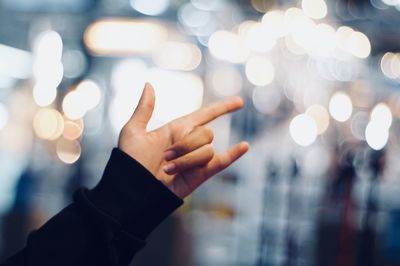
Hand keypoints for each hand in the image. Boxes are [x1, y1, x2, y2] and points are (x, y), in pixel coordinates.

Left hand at [118, 83, 248, 197]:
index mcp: (177, 130)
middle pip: (206, 133)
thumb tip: (148, 84)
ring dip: (187, 160)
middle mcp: (189, 143)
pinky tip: (244, 146)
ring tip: (168, 170)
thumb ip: (144, 109)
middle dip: (186, 144)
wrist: (131, 189)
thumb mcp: (133, 131)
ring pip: (207, 150)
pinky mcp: (199, 175)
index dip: (222, 108)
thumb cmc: (129, 161)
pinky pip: (220, 162)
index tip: (239, 102)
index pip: (206, 115)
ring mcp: (196, 160)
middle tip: (165, 157)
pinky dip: (233, 155)